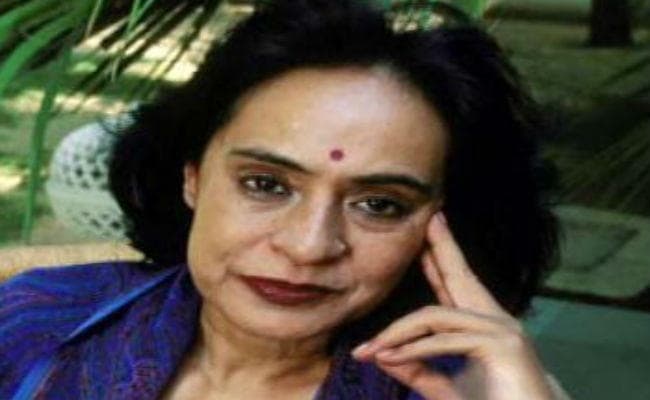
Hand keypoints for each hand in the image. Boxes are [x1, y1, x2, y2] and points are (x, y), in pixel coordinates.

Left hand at [351, 212, 555, 399]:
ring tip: (371, 349)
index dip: (441, 259)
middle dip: (443, 245)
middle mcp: (497, 321)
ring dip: (398, 333)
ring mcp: (504, 330)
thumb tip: (384, 355)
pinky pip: (445, 339)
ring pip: (435, 317)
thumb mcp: (444, 388)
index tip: (426, 238)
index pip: (457, 286)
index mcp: (484, 328)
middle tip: (431, 218)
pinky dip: (414, 349)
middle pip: (461, 275)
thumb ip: (417, 370)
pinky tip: (391, 356)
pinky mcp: (505, 345)